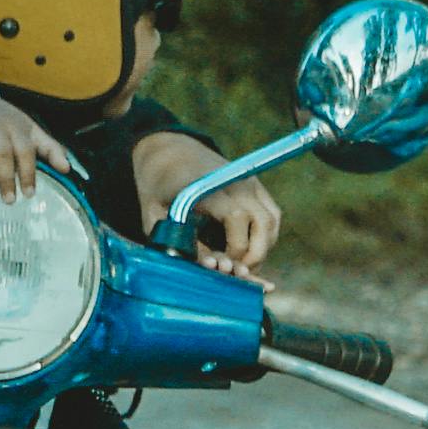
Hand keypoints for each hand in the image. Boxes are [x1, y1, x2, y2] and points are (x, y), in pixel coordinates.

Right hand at [0, 81, 63, 198]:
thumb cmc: (6, 122)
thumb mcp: (30, 130)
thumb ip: (50, 148)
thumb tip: (67, 169)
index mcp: (16, 128)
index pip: (26, 151)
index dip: (28, 172)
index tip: (30, 194)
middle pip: (1, 151)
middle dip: (6, 176)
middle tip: (9, 200)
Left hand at [129, 131, 279, 273]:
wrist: (170, 154)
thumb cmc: (159, 188)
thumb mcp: (156, 216)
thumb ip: (178, 241)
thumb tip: (206, 270)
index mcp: (209, 184)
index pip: (237, 216)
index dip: (236, 248)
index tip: (222, 266)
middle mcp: (235, 180)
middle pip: (263, 222)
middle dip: (255, 255)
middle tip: (237, 274)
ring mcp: (249, 182)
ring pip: (272, 222)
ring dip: (263, 249)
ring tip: (241, 266)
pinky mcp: (256, 187)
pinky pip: (272, 217)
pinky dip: (265, 238)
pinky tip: (247, 252)